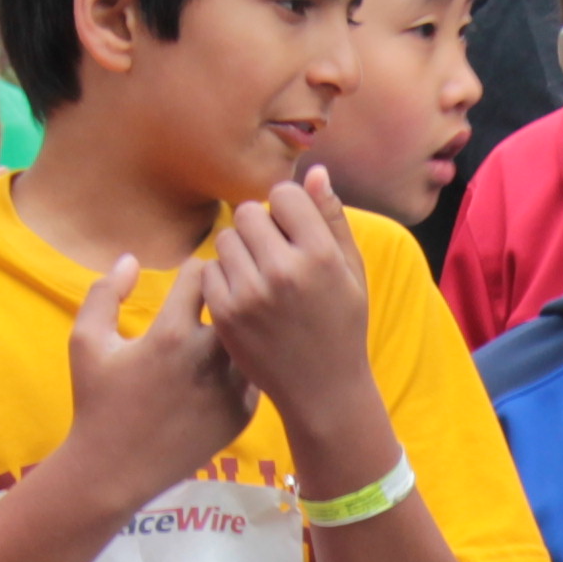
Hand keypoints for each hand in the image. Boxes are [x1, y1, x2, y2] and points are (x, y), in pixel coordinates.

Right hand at [55, 250, 251, 505]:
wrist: (114, 472)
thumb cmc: (96, 403)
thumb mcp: (86, 342)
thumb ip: (106, 292)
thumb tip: (131, 259)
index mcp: (170, 334)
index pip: (202, 274)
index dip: (194, 270)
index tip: (189, 278)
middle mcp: (209, 360)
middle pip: (237, 302)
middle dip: (227, 296)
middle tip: (215, 299)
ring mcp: (231, 389)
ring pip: (253, 339)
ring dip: (240, 331)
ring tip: (223, 333)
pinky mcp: (242, 414)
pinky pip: (255, 373)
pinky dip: (244, 365)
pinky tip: (224, 367)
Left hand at [190, 171, 377, 443]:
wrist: (322, 390)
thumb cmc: (342, 325)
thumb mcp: (352, 272)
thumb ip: (334, 219)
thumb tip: (316, 171)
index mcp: (321, 256)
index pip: (283, 194)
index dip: (286, 209)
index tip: (293, 231)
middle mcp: (284, 271)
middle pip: (247, 213)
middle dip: (259, 228)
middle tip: (275, 256)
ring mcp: (251, 294)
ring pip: (225, 239)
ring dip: (239, 251)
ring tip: (260, 278)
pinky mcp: (225, 314)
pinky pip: (209, 270)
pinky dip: (223, 278)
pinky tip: (245, 297)